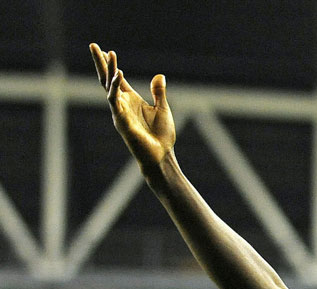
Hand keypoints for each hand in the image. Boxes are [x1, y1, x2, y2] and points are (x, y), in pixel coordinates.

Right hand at [90, 43, 175, 168]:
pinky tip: (117, 74)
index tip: (107, 51)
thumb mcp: (163, 109)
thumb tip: (159, 76)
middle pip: (107, 79)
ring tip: (107, 53)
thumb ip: (158, 93)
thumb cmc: (161, 136)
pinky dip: (115, 87)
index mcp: (131, 100)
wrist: (161, 155)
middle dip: (100, 62)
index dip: (112, 65)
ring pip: (109, 86)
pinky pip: (115, 101)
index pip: (117, 79)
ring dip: (108, 70)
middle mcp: (122, 104)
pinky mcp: (121, 120)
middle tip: (93, 44)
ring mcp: (119, 111)